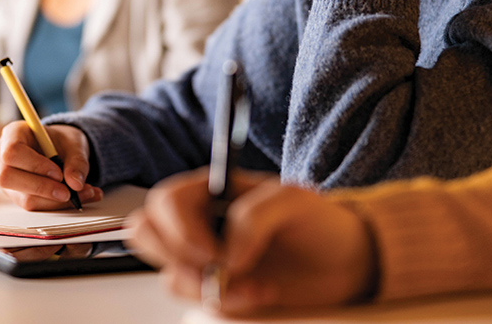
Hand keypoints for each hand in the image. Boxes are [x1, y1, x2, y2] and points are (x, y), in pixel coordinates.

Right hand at [0, 121, 102, 210]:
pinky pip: (33, 204)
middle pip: (8, 177)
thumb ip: (77, 161)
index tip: (59, 174)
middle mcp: (2, 156)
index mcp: (13, 133)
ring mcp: (7, 178)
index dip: (34, 165)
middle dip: (42, 188)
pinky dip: (57, 204)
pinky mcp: (16, 195)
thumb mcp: (75, 143)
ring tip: (85, 193)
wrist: (62, 149)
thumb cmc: (63, 141)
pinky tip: (79, 198)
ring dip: (55, 201)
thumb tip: (76, 184)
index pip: (12, 152)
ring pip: (23, 197)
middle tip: (70, 192)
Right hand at [127, 168, 374, 314]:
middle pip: (146, 233)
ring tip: (249, 282)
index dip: (179, 230)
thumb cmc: (320, 222)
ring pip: (168, 273)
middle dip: (178, 258)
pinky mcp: (217, 288)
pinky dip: (224, 302)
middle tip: (218, 267)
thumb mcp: (295, 200)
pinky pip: (195, 300)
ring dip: (204, 285)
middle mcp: (202, 221)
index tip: (214, 251)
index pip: (165, 200)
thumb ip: (256, 214)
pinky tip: (257, 292)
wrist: (345, 263)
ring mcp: (206, 256)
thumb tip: (227, 251)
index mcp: (214, 189)